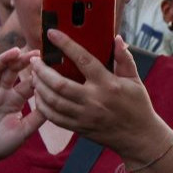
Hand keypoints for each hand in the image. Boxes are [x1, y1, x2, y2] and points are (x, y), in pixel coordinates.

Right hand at [0, 49, 44, 167]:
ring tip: (14, 51)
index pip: (27, 82)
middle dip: (21, 62)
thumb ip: (37, 117)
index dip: (36, 74)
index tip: (47, 65)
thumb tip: (53, 102)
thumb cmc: (2, 144)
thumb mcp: (24, 131)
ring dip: (2, 60)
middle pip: (11, 72)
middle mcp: (0, 93)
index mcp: (14, 100)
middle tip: (34, 53)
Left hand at [31, 33, 169, 162]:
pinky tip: (38, 95)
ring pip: (53, 101)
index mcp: (108, 84)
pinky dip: (42, 105)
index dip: (66, 45)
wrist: (140, 138)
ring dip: (39, 87)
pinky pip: (54, 117)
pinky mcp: (79, 127)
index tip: (52, 33)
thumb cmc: (138, 105)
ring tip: (33, 76)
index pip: (84, 60)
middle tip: (34, 61)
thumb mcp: (135, 80)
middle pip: (60, 84)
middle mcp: (94, 100)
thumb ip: (124, 59)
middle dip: (42, 71)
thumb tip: (117, 38)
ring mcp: (84, 116)